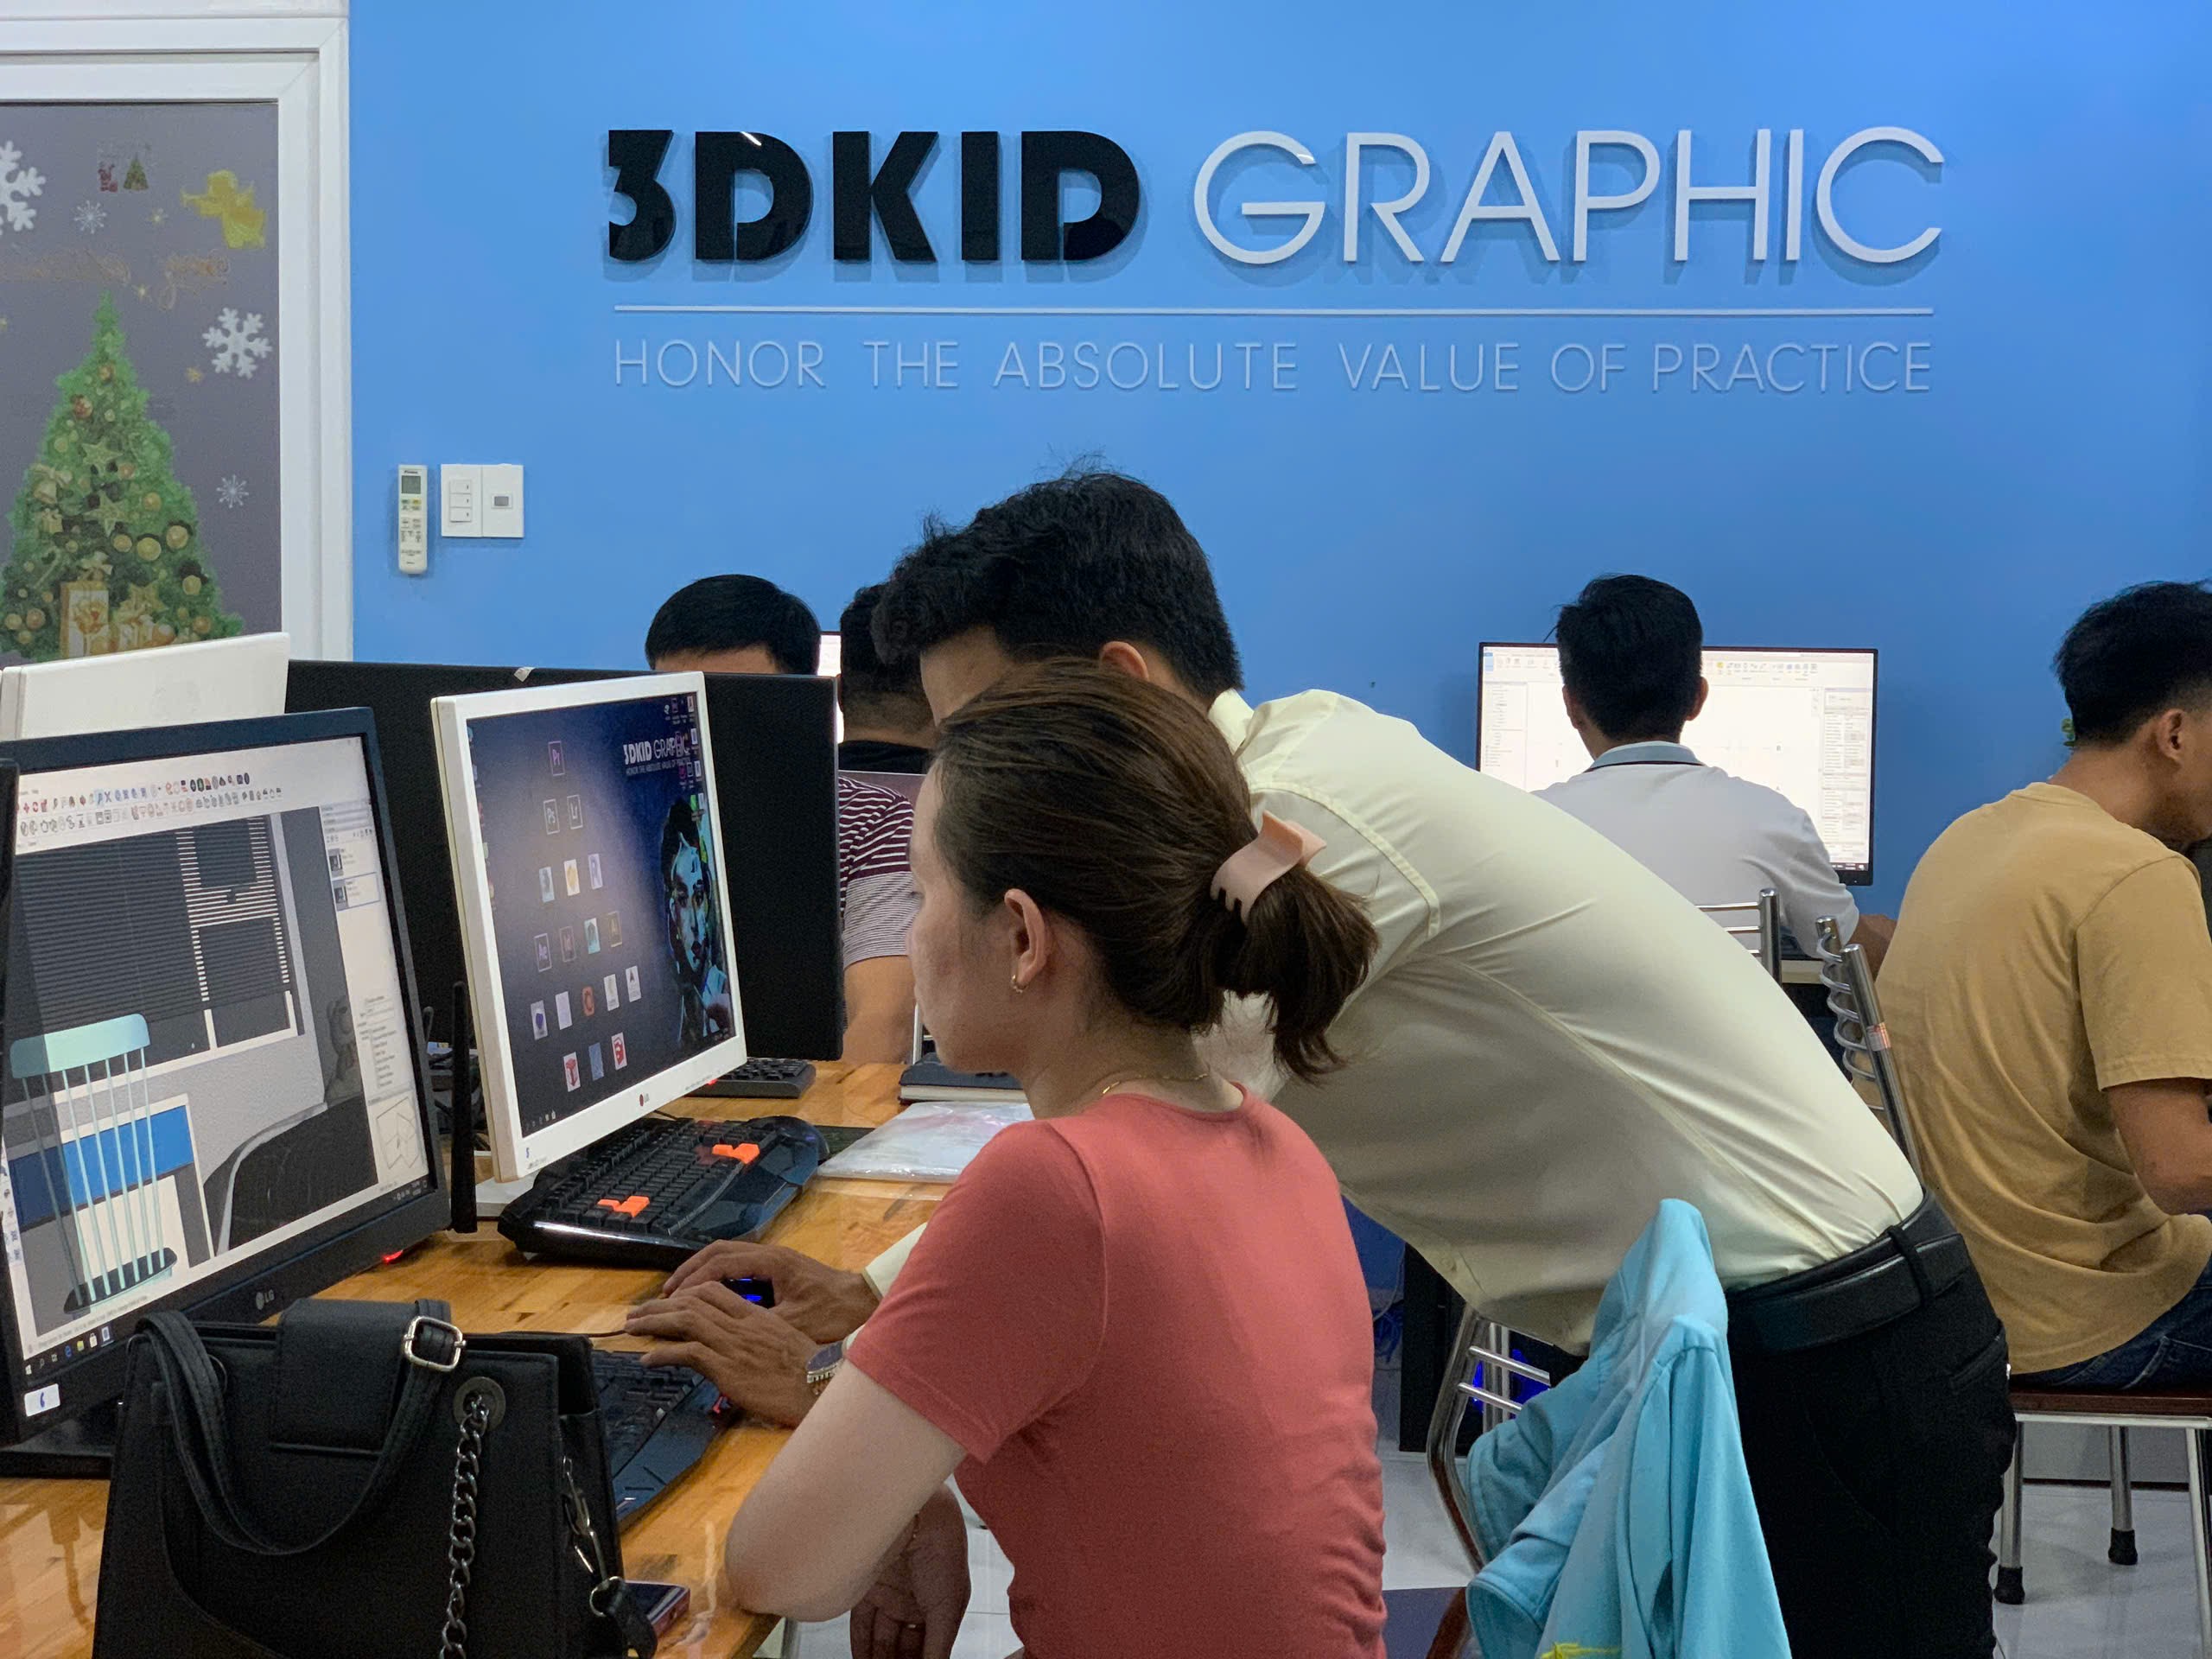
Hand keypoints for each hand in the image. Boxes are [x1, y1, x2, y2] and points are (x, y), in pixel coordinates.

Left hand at [626, 1281, 818, 1425]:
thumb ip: (757, 1336)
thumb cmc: (808, 1370)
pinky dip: (662, 1353)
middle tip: (637, 1312)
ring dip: (653, 1322)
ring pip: (684, 1320)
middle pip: (692, 1301)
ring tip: (632, 1329)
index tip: (668, 1301)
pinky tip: (648, 1359)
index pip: (713, 1290)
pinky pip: (686, 1353)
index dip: (685, 1292)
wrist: (820, 1386)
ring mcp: (732, 1344)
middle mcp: (741, 1323)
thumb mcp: (782, 1342)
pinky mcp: (726, 1367)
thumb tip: (738, 1344)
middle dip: (660, 1305)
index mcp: (755, 1315)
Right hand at [662, 1240, 879, 1342]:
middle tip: (665, 1295)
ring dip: (703, 1273)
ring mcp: (774, 1259)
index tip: (670, 1299)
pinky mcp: (778, 1269)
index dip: (692, 1280)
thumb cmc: (833, 1313)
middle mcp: (769, 1254)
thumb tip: (723, 1338)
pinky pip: (739, 1266)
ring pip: (727, 1256)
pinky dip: (719, 1279)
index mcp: (770, 1262)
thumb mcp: (793, 1324)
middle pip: (718, 1252)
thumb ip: (759, 1326)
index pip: (720, 1262)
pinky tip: (709, 1299)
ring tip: (679, 1296)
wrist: (865, 1301)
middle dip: (689, 1271)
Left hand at [849, 1487, 968, 1658]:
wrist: (920, 1516)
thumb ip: (938, 1647)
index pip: (927, 1647)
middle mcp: (913, 1602)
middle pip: (902, 1646)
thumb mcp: (948, 1608)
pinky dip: (861, 1646)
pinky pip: (861, 1625)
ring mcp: (890, 1596)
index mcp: (939, 1606)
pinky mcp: (867, 1589)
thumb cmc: (944, 1551)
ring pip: (881, 1639)